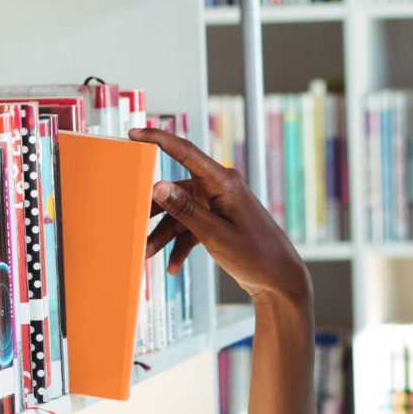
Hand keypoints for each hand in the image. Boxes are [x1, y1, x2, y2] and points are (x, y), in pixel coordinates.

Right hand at [128, 127, 310, 305]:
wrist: (280, 279)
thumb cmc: (258, 255)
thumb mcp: (215, 234)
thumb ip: (185, 210)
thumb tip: (158, 186)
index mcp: (223, 182)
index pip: (185, 151)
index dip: (157, 138)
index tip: (134, 134)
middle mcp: (218, 189)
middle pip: (174, 190)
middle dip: (153, 210)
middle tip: (132, 223)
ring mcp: (217, 205)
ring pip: (179, 214)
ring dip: (162, 234)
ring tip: (147, 253)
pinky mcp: (216, 222)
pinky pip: (189, 228)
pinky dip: (179, 246)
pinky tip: (173, 265)